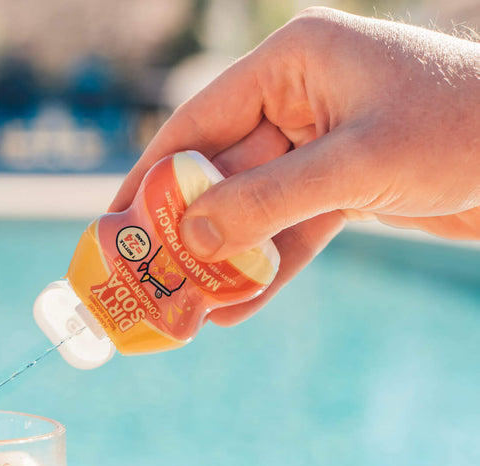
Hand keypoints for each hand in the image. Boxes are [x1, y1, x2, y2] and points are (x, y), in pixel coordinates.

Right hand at [111, 7, 479, 324]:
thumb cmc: (460, 129)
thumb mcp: (356, 164)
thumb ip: (269, 200)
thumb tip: (194, 238)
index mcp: (292, 63)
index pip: (198, 120)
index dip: (150, 174)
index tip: (113, 219)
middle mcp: (297, 100)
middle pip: (219, 172)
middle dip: (187, 231)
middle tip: (148, 278)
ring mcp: (317, 146)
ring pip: (251, 209)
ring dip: (223, 261)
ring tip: (188, 308)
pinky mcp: (339, 186)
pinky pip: (288, 231)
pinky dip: (265, 269)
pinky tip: (236, 309)